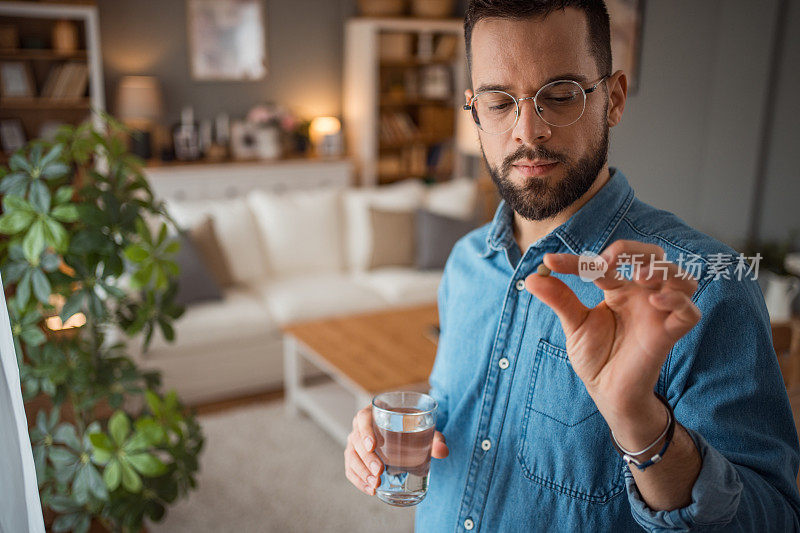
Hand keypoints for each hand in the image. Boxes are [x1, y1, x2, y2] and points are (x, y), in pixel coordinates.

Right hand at [344, 404, 448, 495]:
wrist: (407, 432)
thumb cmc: (412, 427)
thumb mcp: (424, 428)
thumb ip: (435, 438)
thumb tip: (443, 451)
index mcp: (374, 412)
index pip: (363, 417)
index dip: (365, 431)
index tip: (373, 445)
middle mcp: (361, 426)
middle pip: (356, 440)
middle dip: (366, 458)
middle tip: (379, 471)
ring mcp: (356, 441)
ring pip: (351, 456)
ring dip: (361, 472)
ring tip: (375, 484)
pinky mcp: (356, 456)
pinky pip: (350, 468)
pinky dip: (358, 480)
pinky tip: (370, 490)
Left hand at [524, 240, 700, 447]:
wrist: (606, 392)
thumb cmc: (595, 357)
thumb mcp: (573, 325)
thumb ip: (559, 299)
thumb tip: (532, 278)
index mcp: (619, 289)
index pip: (603, 263)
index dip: (575, 261)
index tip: (548, 263)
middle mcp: (641, 296)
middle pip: (654, 256)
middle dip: (634, 250)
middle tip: (605, 263)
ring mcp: (657, 314)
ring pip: (681, 278)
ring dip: (662, 270)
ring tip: (638, 277)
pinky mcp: (668, 334)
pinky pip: (689, 312)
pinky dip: (678, 301)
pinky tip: (655, 301)